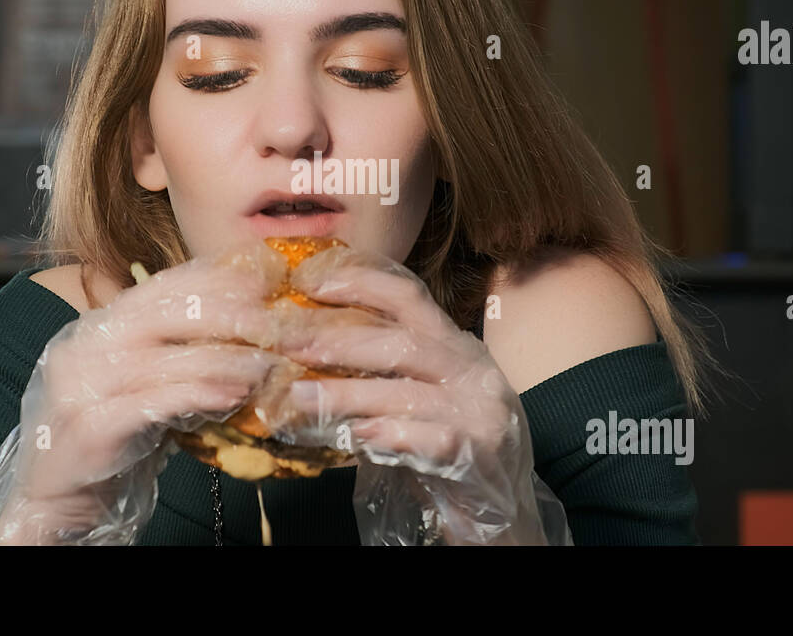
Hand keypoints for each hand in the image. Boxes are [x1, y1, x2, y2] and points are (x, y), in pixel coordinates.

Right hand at [0, 242, 293, 544]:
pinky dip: (199, 395)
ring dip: (223, 360)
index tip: (259, 282)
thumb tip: (242, 328)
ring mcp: (80, 385)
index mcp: (94, 326)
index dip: (210, 281)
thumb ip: (173, 352)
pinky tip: (233, 397)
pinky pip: (154, 402)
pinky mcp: (89, 426)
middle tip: (272, 322)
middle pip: (162, 314)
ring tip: (266, 365)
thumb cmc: (110, 436)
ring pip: (164, 359)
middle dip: (224, 314)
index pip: (156, 288)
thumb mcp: (139, 382)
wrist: (55, 497)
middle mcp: (82, 346)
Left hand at [270, 244, 568, 544]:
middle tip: (288, 343)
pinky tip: (355, 437)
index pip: (409, 296)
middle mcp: (473, 370)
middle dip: (338, 340)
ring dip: (346, 394)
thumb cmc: (451, 449)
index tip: (308, 281)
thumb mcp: (422, 397)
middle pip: (402, 342)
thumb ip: (382, 375)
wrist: (504, 511)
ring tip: (299, 397)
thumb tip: (310, 353)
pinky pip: (429, 438)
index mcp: (456, 346)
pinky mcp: (481, 452)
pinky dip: (389, 435)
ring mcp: (481, 410)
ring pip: (406, 391)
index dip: (359, 282)